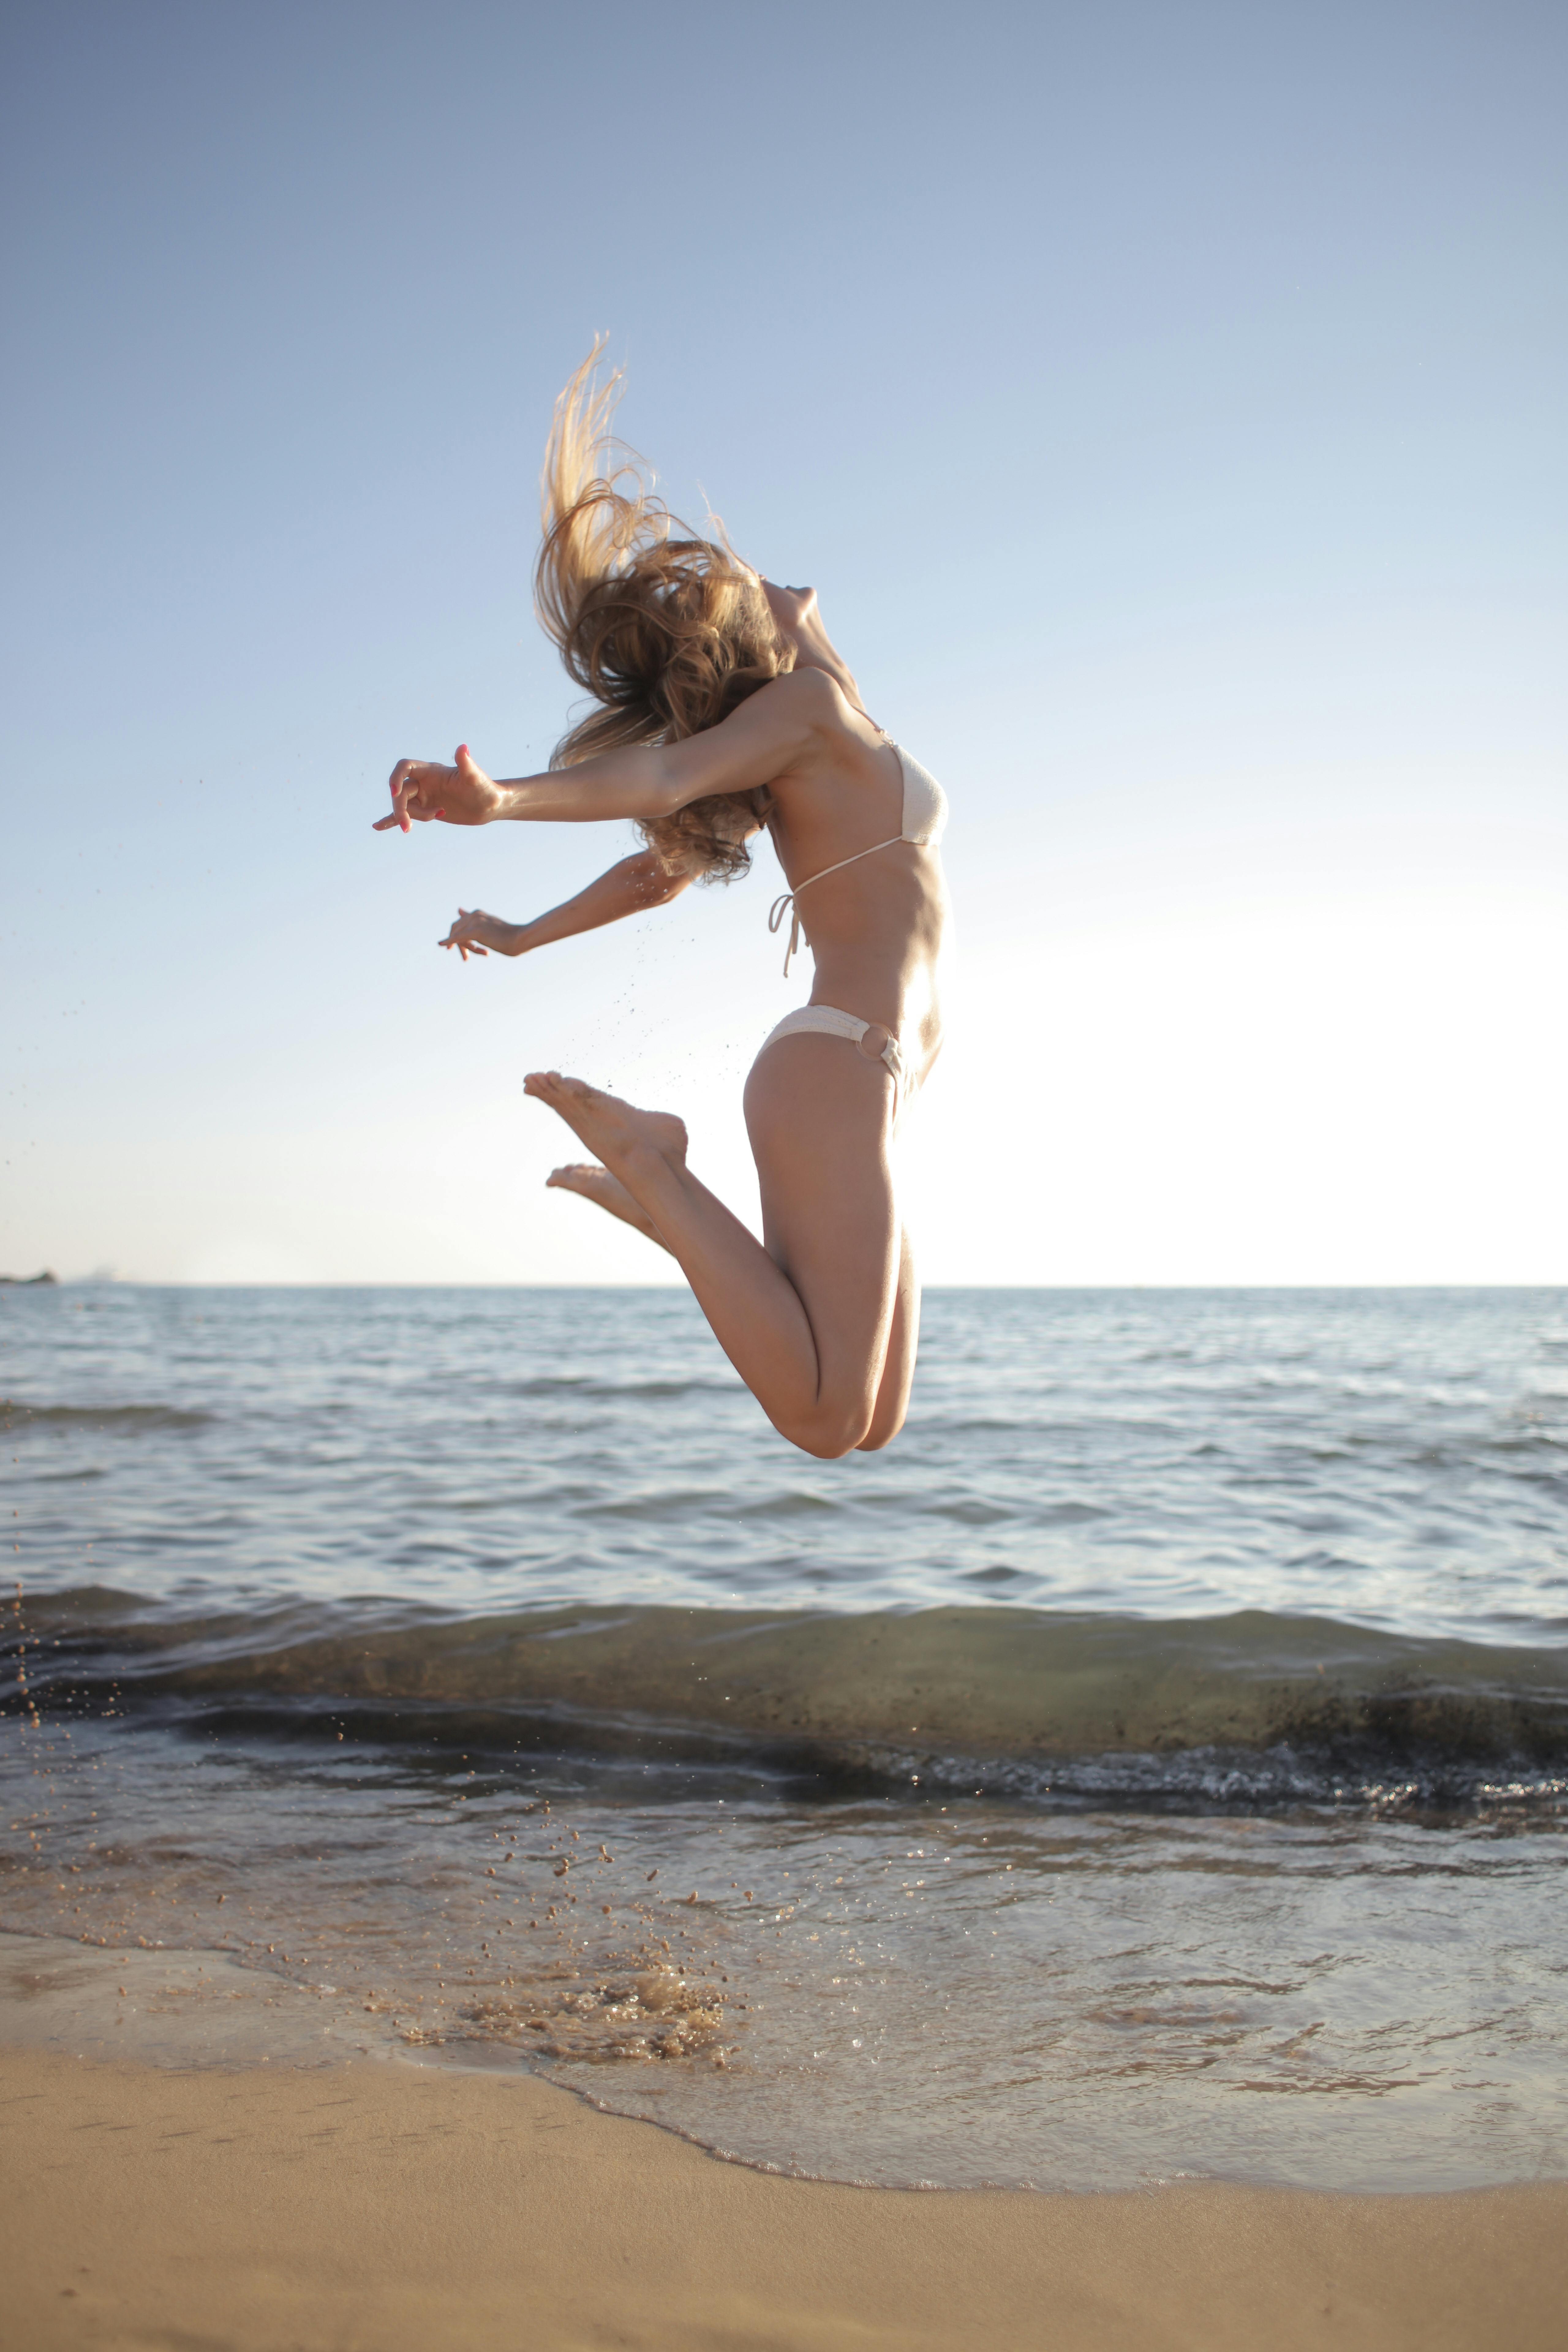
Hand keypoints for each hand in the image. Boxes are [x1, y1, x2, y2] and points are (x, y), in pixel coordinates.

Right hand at [373, 743, 502, 832]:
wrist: (490, 805)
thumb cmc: (484, 789)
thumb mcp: (474, 778)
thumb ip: (466, 763)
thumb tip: (463, 748)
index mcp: (432, 771)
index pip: (405, 767)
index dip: (396, 778)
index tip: (394, 794)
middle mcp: (425, 782)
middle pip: (402, 792)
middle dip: (401, 809)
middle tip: (408, 827)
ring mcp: (424, 796)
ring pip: (405, 806)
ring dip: (408, 817)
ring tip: (417, 827)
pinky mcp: (426, 810)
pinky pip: (405, 813)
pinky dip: (391, 820)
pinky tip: (378, 826)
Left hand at [439, 907, 522, 961]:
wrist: (520, 938)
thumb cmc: (509, 936)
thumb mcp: (489, 928)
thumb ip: (474, 922)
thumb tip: (459, 909)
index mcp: (477, 914)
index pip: (459, 924)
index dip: (454, 936)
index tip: (449, 948)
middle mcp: (474, 915)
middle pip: (456, 930)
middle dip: (459, 944)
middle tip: (466, 958)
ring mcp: (475, 921)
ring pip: (458, 936)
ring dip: (462, 949)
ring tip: (470, 958)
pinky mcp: (476, 931)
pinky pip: (458, 937)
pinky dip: (449, 942)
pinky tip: (441, 945)